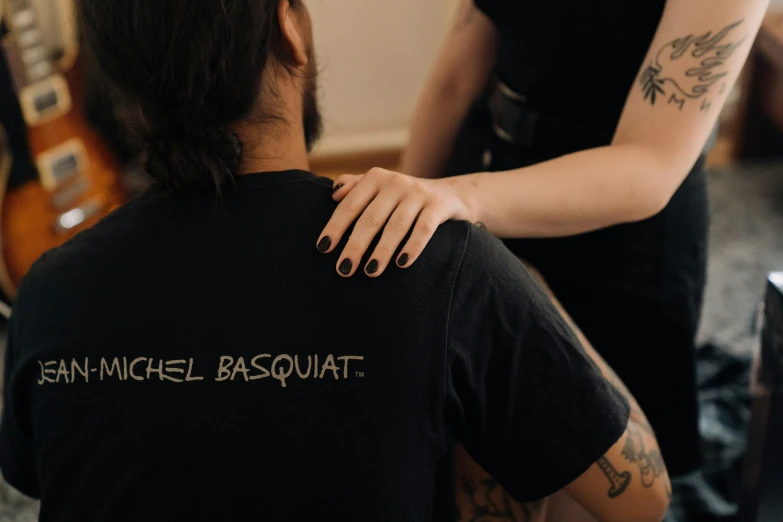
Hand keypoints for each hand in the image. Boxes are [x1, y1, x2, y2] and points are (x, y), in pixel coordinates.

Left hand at [316, 168, 474, 276]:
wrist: (450, 195)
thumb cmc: (404, 198)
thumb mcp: (380, 189)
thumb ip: (355, 187)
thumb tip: (334, 193)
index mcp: (376, 178)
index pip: (350, 205)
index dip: (335, 227)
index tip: (323, 249)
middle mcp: (396, 182)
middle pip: (371, 218)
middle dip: (356, 245)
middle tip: (343, 269)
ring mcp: (418, 193)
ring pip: (396, 225)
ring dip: (382, 250)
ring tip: (371, 272)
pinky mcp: (438, 205)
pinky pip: (424, 228)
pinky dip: (413, 246)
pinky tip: (402, 264)